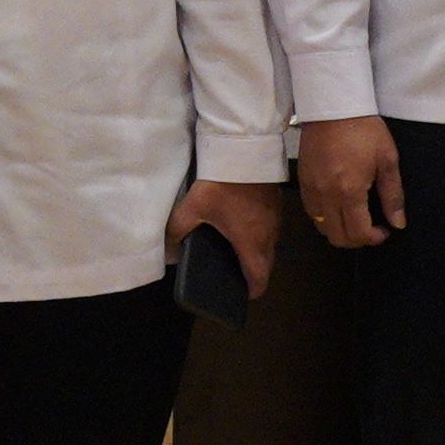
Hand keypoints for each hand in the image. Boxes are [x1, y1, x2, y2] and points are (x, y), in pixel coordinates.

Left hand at [170, 177, 282, 300]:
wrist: (246, 150)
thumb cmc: (222, 184)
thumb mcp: (193, 207)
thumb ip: (178, 230)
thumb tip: (168, 251)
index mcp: (252, 244)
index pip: (260, 280)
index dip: (250, 291)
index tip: (238, 293)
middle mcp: (269, 236)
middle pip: (265, 264)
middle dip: (251, 272)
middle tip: (229, 271)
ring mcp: (276, 219)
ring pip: (269, 245)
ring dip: (255, 251)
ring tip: (231, 249)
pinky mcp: (276, 204)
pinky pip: (269, 228)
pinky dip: (257, 233)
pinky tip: (239, 224)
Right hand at [294, 114, 404, 249]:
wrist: (333, 106)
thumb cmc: (365, 130)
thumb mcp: (387, 160)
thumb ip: (393, 196)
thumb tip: (398, 223)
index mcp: (350, 191)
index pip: (358, 233)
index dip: (373, 239)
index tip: (384, 230)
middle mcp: (326, 195)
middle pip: (336, 237)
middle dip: (357, 240)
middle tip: (371, 228)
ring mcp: (311, 189)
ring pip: (321, 227)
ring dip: (339, 229)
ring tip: (354, 216)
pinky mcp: (302, 181)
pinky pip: (311, 211)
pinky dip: (324, 216)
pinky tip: (338, 204)